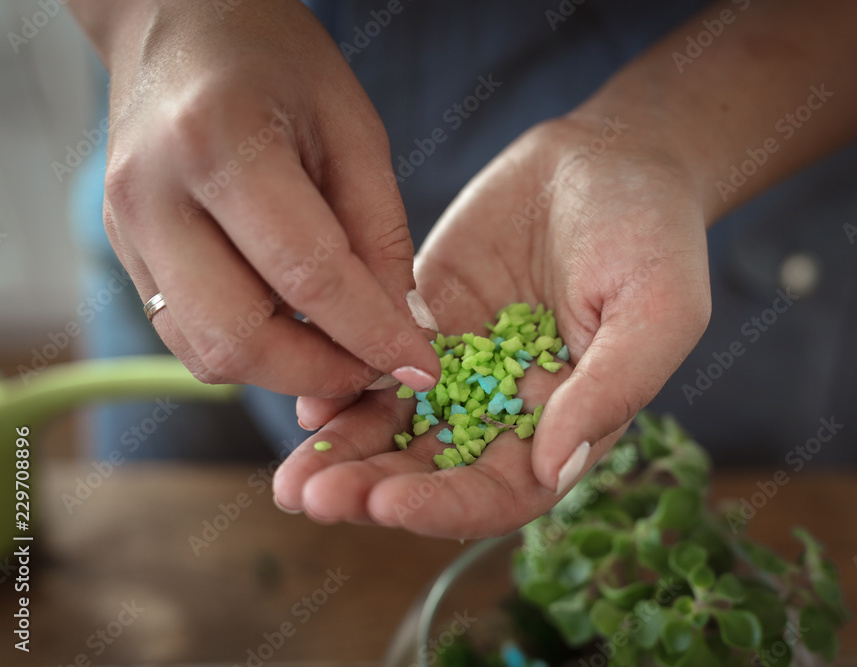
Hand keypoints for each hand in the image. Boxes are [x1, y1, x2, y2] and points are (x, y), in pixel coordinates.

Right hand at [95, 0, 440, 395]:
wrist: (178, 25)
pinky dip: (249, 348)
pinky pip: (186, 334)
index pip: (309, 276)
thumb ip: (379, 232)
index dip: (374, 336)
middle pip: (240, 337)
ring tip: (338, 346)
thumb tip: (399, 327)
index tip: (422, 368)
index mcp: (219, 142)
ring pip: (206, 352)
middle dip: (322, 372)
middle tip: (376, 366)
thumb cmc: (277, 60)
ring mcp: (126, 229)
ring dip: (284, 370)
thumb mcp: (354, 128)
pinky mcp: (123, 251)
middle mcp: (155, 196)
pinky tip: (292, 324)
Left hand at [274, 114, 711, 537]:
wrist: (611, 157)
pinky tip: (309, 405)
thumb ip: (610, 390)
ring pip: (397, 426)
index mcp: (566, 424)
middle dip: (374, 489)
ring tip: (291, 475)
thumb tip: (549, 466)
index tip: (391, 501)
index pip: (502, 491)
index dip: (447, 506)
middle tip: (313, 497)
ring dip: (346, 455)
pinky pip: (376, 362)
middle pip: (434, 470)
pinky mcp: (425, 318)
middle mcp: (506, 408)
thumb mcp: (658, 310)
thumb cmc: (654, 235)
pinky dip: (343, 388)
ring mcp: (461, 364)